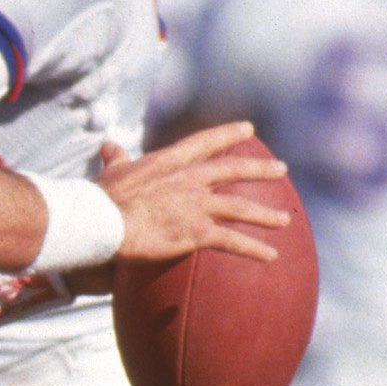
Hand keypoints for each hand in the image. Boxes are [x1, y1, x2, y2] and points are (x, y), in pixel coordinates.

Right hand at [96, 124, 289, 267]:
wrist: (104, 221)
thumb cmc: (103, 198)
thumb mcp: (113, 171)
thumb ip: (117, 159)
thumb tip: (109, 147)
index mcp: (170, 160)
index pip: (206, 142)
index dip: (229, 134)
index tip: (249, 129)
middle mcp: (190, 179)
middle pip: (234, 170)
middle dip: (260, 170)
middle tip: (281, 169)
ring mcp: (197, 205)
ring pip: (241, 207)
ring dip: (265, 214)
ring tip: (284, 219)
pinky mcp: (198, 233)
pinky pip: (233, 241)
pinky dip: (254, 249)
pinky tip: (271, 256)